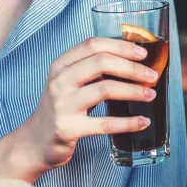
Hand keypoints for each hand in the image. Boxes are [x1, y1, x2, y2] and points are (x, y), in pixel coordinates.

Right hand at [14, 38, 161, 171]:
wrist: (34, 142)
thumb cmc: (60, 108)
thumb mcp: (69, 82)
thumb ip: (92, 69)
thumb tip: (133, 61)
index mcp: (61, 65)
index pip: (93, 44)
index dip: (121, 46)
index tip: (143, 53)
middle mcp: (59, 81)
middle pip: (101, 62)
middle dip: (132, 68)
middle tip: (152, 76)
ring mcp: (62, 104)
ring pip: (105, 89)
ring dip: (133, 91)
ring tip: (150, 95)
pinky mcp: (68, 128)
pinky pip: (104, 123)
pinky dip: (127, 122)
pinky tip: (142, 121)